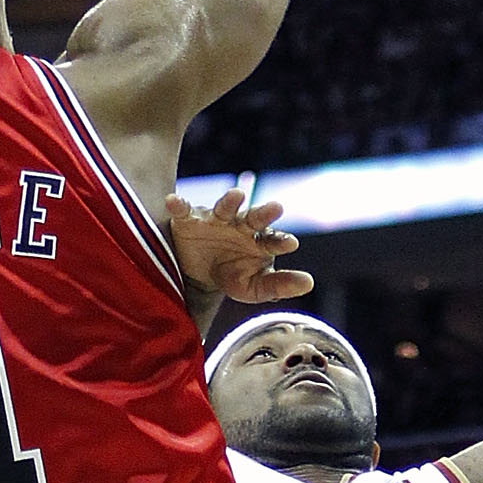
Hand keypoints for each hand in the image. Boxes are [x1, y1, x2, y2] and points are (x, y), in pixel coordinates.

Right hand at [164, 190, 312, 304]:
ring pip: (224, 208)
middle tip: (277, 208)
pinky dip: (179, 205)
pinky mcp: (189, 221)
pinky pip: (184, 210)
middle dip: (264, 212)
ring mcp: (215, 220)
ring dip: (230, 201)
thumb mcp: (254, 287)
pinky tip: (173, 202)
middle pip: (254, 217)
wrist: (198, 275)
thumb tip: (309, 283)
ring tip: (236, 195)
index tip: (292, 243)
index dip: (281, 241)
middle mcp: (240, 226)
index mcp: (259, 241)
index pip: (273, 240)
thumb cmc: (232, 276)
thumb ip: (279, 285)